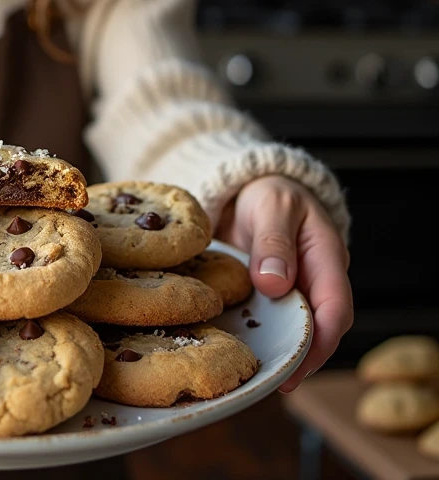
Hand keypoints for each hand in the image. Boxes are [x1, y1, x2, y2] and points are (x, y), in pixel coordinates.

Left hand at [215, 174, 352, 392]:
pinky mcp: (266, 295)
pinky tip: (231, 348)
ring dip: (273, 350)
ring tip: (249, 373)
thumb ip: (274, 241)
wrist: (250, 188)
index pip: (335, 309)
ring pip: (289, 329)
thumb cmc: (269, 194)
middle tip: (270, 380)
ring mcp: (291, 290)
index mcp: (327, 258)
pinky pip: (264, 320)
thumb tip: (275, 284)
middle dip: (298, 358)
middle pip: (316, 330)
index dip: (321, 341)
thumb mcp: (272, 207)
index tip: (298, 364)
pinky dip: (253, 335)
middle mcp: (314, 281)